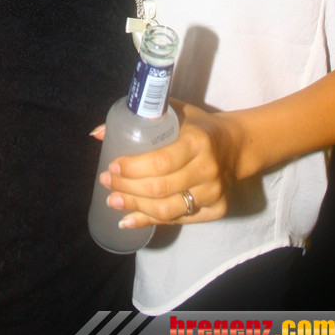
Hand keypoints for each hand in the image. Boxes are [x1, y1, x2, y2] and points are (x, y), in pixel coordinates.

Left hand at [97, 102, 244, 228]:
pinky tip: (130, 220)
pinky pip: (178, 220)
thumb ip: (140, 118)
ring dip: (135, 207)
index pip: (161, 161)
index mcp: (197, 141)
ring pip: (167, 209)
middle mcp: (208, 169)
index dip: (133, 168)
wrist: (237, 145)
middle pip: (160, 188)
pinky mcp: (217, 210)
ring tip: (113, 202)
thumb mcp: (175, 112)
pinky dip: (150, 221)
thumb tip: (97, 133)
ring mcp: (214, 193)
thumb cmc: (199, 126)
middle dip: (127, 188)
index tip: (112, 166)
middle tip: (107, 183)